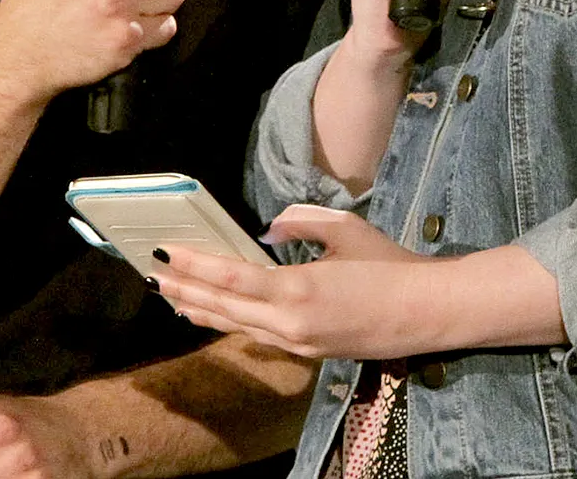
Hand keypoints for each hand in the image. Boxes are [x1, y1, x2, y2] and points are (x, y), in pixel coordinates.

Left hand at [151, 205, 442, 360]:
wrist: (426, 313)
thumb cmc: (389, 264)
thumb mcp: (343, 229)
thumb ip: (298, 224)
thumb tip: (266, 233)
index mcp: (297, 290)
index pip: (230, 278)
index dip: (193, 266)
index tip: (164, 252)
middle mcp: (290, 323)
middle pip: (223, 307)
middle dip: (183, 290)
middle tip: (150, 273)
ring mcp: (297, 343)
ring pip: (236, 325)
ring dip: (199, 309)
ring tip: (168, 295)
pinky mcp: (307, 351)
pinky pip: (256, 335)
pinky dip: (228, 321)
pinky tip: (213, 313)